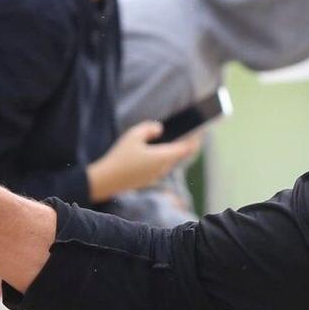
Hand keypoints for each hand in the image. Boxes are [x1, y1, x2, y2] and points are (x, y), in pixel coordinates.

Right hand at [89, 121, 204, 202]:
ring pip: (171, 161)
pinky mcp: (149, 179)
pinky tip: (159, 149)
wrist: (107, 181)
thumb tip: (159, 129)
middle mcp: (164, 168)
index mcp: (163, 157)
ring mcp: (157, 175)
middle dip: (187, 144)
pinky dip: (165, 157)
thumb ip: (149, 128)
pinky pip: (162, 166)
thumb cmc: (120, 157)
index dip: (195, 139)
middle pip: (181, 155)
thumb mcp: (133, 136)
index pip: (187, 148)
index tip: (200, 130)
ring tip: (175, 138)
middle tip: (190, 132)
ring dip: (175, 151)